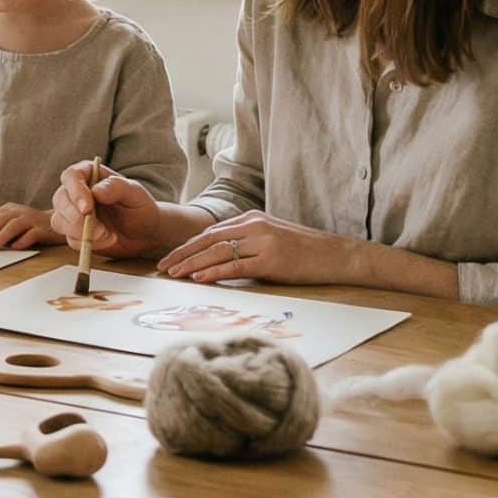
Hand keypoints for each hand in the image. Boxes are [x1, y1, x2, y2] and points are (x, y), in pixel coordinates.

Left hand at [0, 203, 58, 249]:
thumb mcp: (9, 222)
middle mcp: (20, 211)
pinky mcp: (43, 229)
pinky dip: (22, 240)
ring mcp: (32, 219)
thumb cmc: (29, 226)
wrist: (57, 225)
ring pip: (14, 225)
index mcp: (10, 209)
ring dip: (1, 236)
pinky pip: (32, 234)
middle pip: (1, 220)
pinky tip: (15, 248)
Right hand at [50, 160, 165, 258]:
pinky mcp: (74, 233)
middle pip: (59, 199)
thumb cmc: (140, 207)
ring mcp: (73, 213)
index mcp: (89, 174)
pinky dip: (88, 243)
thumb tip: (96, 191)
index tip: (87, 208)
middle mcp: (77, 192)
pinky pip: (70, 240)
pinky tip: (107, 240)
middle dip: (75, 217)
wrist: (145, 233)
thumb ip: (116, 187)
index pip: (71, 176)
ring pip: (59, 221)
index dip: (75, 191)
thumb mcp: (135, 193)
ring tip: (107, 234)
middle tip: (99, 229)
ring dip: (81, 232)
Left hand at [156, 210, 356, 284]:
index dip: (187, 246)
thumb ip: (245, 243)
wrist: (336, 255)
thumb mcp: (270, 239)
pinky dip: (214, 272)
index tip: (170, 258)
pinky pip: (235, 266)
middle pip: (208, 239)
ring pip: (217, 252)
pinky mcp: (271, 259)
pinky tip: (198, 279)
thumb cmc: (303, 252)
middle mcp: (254, 225)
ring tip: (173, 274)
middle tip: (161, 267)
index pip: (210, 232)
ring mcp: (263, 241)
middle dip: (182, 254)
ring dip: (191, 264)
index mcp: (251, 219)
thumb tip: (217, 259)